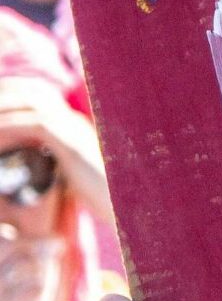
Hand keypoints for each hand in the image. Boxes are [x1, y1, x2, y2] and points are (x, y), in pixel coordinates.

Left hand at [0, 79, 109, 221]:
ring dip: (2, 106)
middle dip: (4, 92)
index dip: (14, 92)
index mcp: (75, 125)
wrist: (130, 209)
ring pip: (30, 103)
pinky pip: (35, 124)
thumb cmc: (104, 200)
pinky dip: (10, 125)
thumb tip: (44, 164)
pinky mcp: (72, 144)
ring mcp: (75, 130)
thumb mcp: (76, 177)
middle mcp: (75, 121)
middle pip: (32, 91)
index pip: (40, 95)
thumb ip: (58, 164)